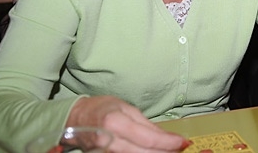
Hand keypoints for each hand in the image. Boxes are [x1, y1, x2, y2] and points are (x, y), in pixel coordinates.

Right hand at [67, 96, 190, 152]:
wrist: (75, 118)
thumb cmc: (101, 108)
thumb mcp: (126, 108)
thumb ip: (146, 124)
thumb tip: (166, 135)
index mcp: (116, 122)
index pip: (148, 138)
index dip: (168, 142)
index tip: (182, 142)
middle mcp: (109, 140)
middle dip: (164, 151)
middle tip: (179, 148)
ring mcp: (104, 152)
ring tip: (169, 150)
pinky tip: (152, 152)